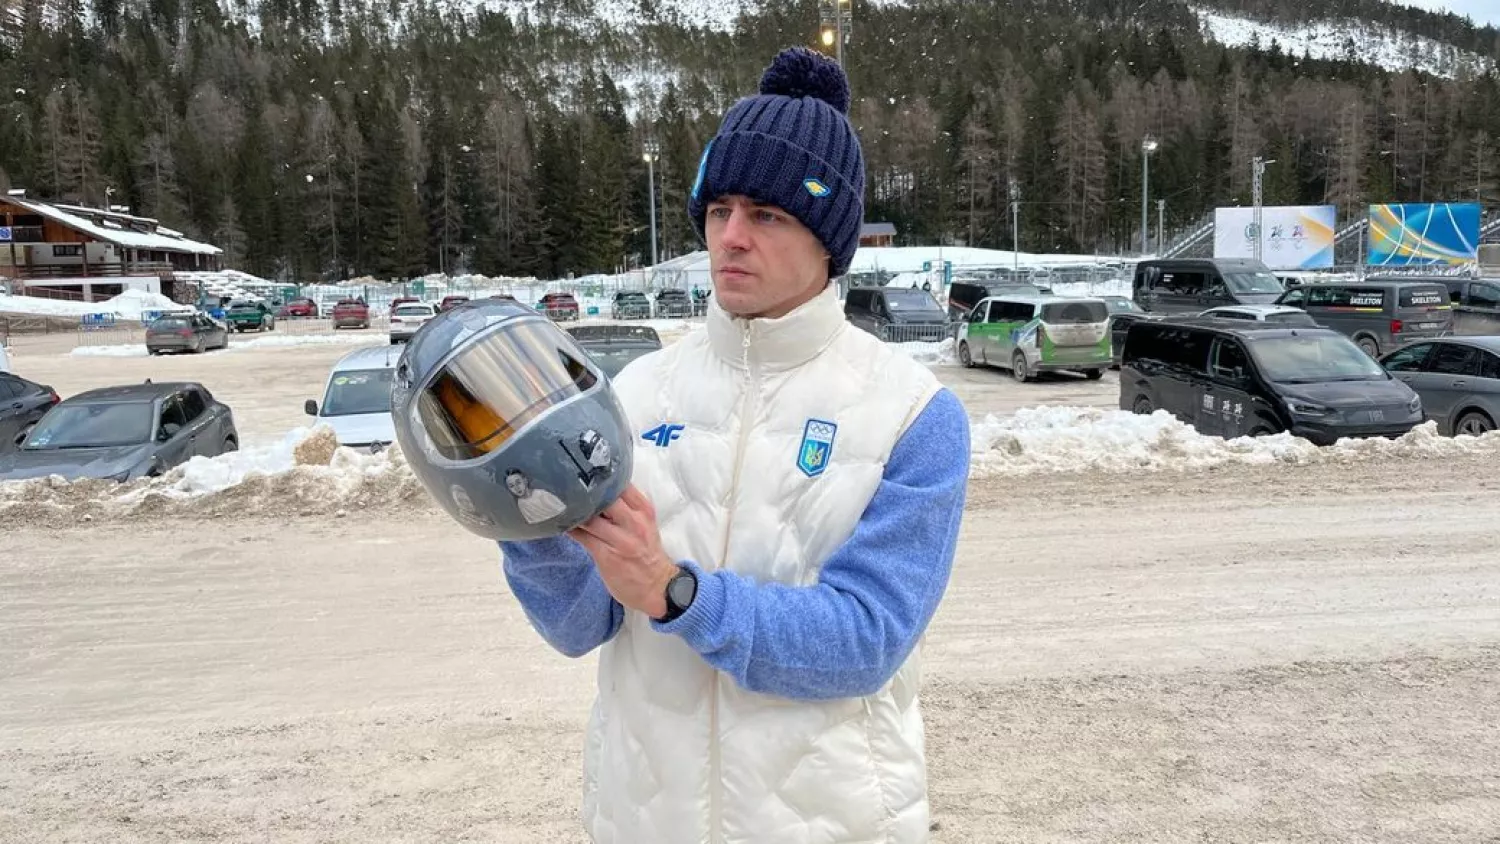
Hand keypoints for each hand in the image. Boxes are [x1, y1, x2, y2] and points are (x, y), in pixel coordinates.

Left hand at [569, 485, 678, 618]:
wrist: (658, 586)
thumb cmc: (647, 552)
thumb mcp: (644, 523)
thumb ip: (626, 506)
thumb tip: (596, 491)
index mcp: (643, 509)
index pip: (621, 483)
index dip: (600, 477)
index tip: (582, 473)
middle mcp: (634, 522)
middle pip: (604, 497)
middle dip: (584, 493)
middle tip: (564, 488)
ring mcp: (621, 539)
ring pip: (590, 517)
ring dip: (572, 512)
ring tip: (558, 506)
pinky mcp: (607, 555)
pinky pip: (582, 537)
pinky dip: (569, 529)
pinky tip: (560, 524)